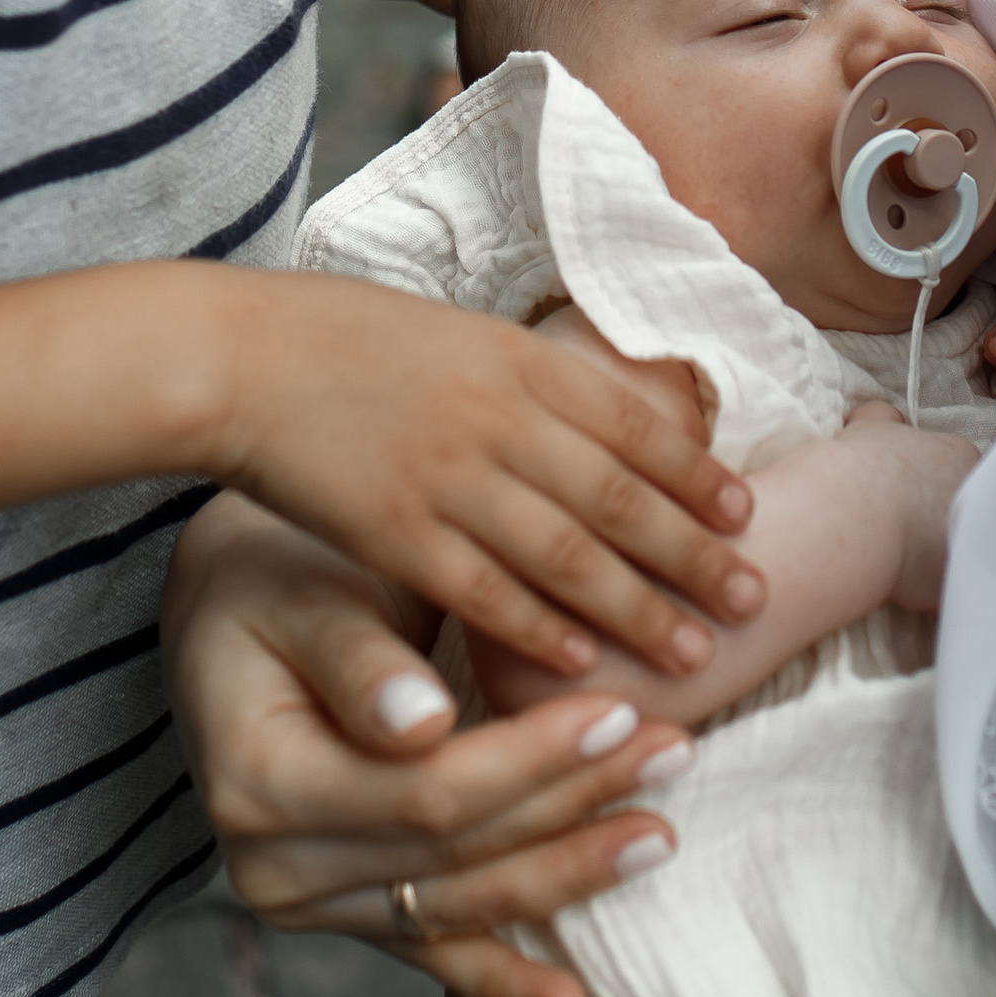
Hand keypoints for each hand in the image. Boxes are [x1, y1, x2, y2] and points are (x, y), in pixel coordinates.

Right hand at [163, 497, 700, 996]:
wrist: (228, 625)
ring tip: (660, 835)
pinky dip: (504, 983)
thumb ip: (356, 658)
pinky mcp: (341, 917)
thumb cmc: (272, 582)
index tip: (624, 711)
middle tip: (676, 754)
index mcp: (256, 782)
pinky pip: (432, 953)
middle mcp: (270, 866)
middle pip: (454, 851)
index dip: (531, 761)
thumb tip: (421, 724)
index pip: (425, 790)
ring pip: (459, 906)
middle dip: (573, 805)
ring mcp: (305, 905)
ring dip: (567, 877)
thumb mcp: (303, 594)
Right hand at [216, 268, 756, 679]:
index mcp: (516, 360)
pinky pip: (482, 591)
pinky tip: (585, 664)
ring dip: (638, 607)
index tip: (747, 514)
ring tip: (696, 651)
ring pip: (566, 554)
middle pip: (619, 496)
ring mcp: (447, 477)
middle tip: (756, 597)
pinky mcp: (394, 533)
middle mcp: (496, 418)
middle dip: (693, 553)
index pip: (632, 424)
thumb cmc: (345, 341)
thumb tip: (616, 408)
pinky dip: (539, 629)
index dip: (694, 473)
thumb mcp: (460, 332)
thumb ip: (534, 377)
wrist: (239, 355)